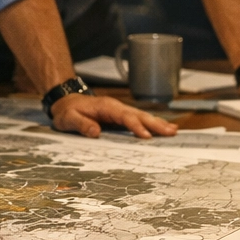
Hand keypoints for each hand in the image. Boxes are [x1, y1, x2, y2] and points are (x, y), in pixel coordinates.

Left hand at [51, 94, 177, 138]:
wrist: (66, 102)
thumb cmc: (67, 111)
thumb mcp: (69, 119)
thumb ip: (81, 124)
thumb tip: (96, 131)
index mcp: (106, 107)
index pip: (124, 117)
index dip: (136, 126)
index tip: (146, 136)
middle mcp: (116, 107)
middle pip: (139, 115)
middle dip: (155, 123)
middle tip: (171, 132)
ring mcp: (120, 111)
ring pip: (142, 116)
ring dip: (157, 123)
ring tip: (173, 131)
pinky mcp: (121, 117)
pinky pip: (138, 120)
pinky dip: (151, 123)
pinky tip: (163, 128)